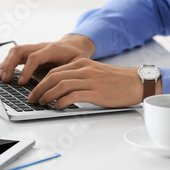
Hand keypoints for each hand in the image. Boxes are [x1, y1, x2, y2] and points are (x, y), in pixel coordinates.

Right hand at [0, 34, 95, 84]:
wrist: (74, 46)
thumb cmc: (76, 56)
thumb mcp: (77, 64)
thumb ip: (66, 74)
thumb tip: (58, 89)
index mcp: (52, 49)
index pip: (34, 57)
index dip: (26, 70)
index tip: (20, 82)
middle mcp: (40, 47)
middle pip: (20, 50)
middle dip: (10, 65)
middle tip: (6, 80)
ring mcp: (33, 49)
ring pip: (15, 51)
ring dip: (6, 64)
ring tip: (1, 78)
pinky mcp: (29, 54)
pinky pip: (15, 55)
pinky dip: (6, 63)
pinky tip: (0, 72)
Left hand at [28, 58, 159, 108]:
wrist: (137, 82)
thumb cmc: (117, 81)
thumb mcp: (94, 72)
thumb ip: (79, 76)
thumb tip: (61, 87)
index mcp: (82, 63)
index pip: (55, 70)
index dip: (41, 81)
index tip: (34, 90)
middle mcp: (84, 69)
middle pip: (53, 76)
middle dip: (39, 88)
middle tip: (32, 98)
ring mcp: (90, 80)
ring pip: (61, 85)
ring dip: (47, 95)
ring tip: (41, 103)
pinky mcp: (96, 92)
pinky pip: (73, 95)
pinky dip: (61, 101)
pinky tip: (57, 106)